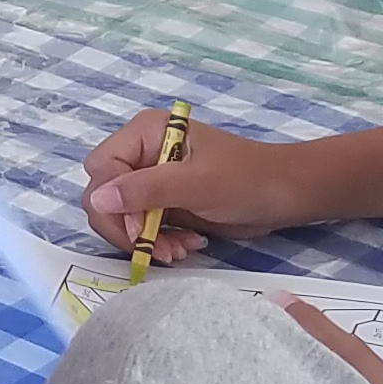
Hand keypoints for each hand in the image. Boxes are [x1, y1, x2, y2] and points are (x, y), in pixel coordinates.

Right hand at [79, 107, 308, 262]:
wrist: (285, 195)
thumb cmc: (247, 179)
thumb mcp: (197, 184)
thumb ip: (147, 189)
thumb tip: (98, 198)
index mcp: (146, 132)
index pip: (102, 168)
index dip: (113, 203)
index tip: (140, 229)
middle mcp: (143, 152)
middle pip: (104, 195)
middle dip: (127, 228)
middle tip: (155, 249)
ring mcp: (153, 178)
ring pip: (122, 216)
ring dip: (145, 240)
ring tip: (177, 251)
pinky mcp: (164, 202)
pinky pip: (143, 227)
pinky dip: (159, 241)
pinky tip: (186, 245)